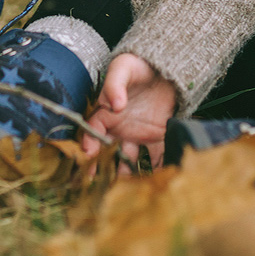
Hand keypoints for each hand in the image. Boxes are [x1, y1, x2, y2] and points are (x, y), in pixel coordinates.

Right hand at [81, 52, 177, 175]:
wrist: (166, 66)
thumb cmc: (138, 66)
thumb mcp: (123, 68)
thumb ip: (115, 84)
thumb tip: (114, 104)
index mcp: (107, 113)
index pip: (93, 130)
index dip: (89, 142)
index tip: (88, 154)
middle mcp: (120, 127)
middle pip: (107, 151)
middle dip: (101, 168)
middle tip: (97, 183)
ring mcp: (138, 134)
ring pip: (129, 158)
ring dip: (126, 173)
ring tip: (125, 189)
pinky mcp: (157, 136)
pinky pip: (156, 155)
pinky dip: (157, 167)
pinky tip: (158, 179)